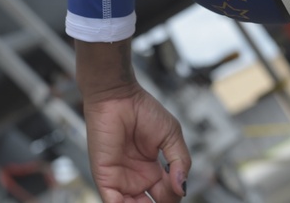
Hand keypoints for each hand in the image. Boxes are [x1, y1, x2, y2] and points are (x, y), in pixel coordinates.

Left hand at [83, 83, 190, 201]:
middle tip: (166, 201)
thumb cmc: (142, 110)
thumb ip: (181, 162)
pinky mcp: (105, 178)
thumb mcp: (171, 136)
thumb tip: (184, 188)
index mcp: (153, 170)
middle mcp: (137, 178)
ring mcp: (121, 180)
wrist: (118, 96)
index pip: (168, 195)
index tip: (180, 190)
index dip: (175, 196)